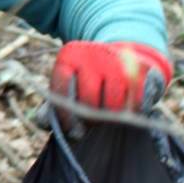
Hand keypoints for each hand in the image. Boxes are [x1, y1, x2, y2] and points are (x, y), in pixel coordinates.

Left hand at [50, 41, 171, 118]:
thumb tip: (42, 122)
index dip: (64, 114)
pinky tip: (125, 110)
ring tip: (107, 117)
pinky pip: (136, 102)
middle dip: (90, 118)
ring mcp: (119, 59)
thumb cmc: (88, 79)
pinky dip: (132, 112)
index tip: (70, 128)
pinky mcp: (141, 67)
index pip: (61, 88)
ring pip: (113, 103)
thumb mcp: (69, 85)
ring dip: (111, 117)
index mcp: (69, 55)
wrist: (122, 58)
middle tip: (91, 124)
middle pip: (89, 99)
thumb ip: (53, 105)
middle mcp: (93, 53)